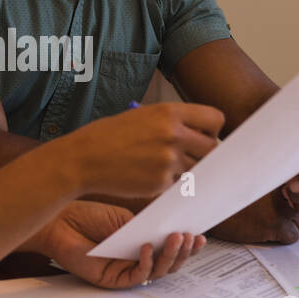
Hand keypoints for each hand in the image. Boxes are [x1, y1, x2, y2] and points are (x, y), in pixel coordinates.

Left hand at [37, 200, 205, 288]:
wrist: (61, 222)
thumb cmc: (89, 217)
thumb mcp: (126, 218)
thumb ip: (149, 227)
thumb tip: (176, 229)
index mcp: (142, 245)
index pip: (170, 249)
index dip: (187, 245)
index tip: (200, 234)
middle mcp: (136, 260)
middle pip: (168, 264)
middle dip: (184, 252)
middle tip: (192, 237)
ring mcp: (126, 271)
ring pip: (157, 272)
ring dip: (170, 256)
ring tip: (177, 238)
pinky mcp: (113, 280)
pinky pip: (137, 276)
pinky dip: (146, 262)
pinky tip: (147, 247)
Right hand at [61, 102, 224, 199]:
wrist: (83, 159)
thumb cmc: (109, 136)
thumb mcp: (142, 116)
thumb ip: (172, 122)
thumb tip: (200, 135)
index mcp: (169, 113)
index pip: (215, 120)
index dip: (212, 130)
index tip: (203, 136)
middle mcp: (174, 135)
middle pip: (213, 149)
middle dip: (206, 154)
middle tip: (189, 156)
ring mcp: (168, 161)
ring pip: (197, 169)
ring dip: (187, 170)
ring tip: (161, 165)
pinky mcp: (160, 183)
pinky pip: (177, 184)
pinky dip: (168, 182)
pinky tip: (147, 175)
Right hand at [211, 190, 298, 244]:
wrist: (210, 204)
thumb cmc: (231, 195)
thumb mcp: (256, 183)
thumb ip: (276, 186)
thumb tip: (298, 200)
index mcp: (283, 177)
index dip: (295, 205)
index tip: (283, 207)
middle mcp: (286, 190)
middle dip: (294, 219)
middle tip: (275, 219)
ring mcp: (282, 207)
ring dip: (289, 229)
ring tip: (269, 226)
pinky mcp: (275, 224)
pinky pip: (292, 237)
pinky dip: (281, 239)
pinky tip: (265, 232)